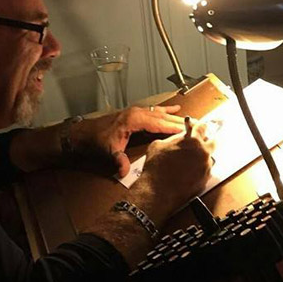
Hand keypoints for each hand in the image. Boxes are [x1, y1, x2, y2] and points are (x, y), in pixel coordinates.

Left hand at [70, 105, 184, 176]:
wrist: (82, 133)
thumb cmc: (96, 141)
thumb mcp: (108, 152)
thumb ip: (119, 161)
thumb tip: (124, 172)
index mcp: (134, 120)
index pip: (160, 124)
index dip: (175, 128)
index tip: (190, 132)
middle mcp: (138, 113)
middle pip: (164, 118)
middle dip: (181, 122)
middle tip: (199, 125)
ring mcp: (137, 111)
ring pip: (161, 113)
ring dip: (176, 117)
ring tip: (193, 119)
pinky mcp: (135, 113)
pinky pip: (155, 111)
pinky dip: (166, 111)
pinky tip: (175, 109)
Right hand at [132, 122, 215, 220]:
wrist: (157, 191)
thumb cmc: (156, 168)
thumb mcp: (159, 145)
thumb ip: (174, 138)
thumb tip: (181, 136)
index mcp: (194, 141)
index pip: (203, 127)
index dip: (199, 127)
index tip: (198, 127)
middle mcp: (204, 153)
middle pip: (212, 142)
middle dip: (205, 142)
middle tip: (197, 144)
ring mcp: (206, 167)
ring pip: (208, 158)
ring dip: (201, 158)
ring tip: (188, 162)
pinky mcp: (205, 180)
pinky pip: (205, 171)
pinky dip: (199, 170)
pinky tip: (187, 172)